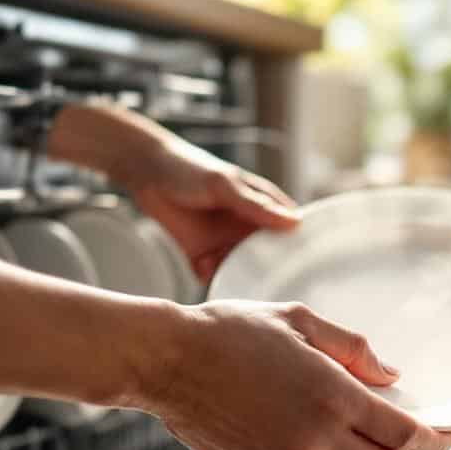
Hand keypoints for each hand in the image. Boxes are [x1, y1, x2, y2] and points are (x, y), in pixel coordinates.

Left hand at [133, 138, 299, 281]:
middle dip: (264, 270)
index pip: (290, 231)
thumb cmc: (190, 168)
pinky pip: (212, 273)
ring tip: (222, 266)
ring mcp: (225, 242)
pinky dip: (209, 275)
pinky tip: (202, 264)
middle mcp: (247, 228)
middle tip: (262, 280)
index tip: (304, 269)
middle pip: (266, 258)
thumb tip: (293, 222)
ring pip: (239, 269)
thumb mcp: (225, 186)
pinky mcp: (202, 254)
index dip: (299, 249)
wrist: (147, 172)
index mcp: (262, 207)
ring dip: (233, 274)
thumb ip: (256, 206)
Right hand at [137, 299, 450, 449]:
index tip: (445, 435)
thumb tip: (389, 376)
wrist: (165, 361)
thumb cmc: (230, 332)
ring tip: (370, 441)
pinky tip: (319, 442)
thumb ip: (353, 349)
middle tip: (414, 440)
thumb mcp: (300, 321)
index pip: (403, 434)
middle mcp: (314, 440)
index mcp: (332, 398)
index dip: (433, 439)